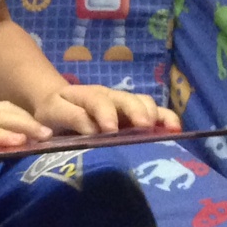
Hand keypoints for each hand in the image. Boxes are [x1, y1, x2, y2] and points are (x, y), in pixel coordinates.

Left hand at [35, 83, 178, 136]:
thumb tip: (76, 131)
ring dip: (155, 115)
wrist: (59, 104)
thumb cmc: (54, 112)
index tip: (109, 130)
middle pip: (127, 99)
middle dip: (136, 112)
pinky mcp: (135, 114)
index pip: (97, 100)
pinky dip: (166, 119)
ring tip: (165, 130)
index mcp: (85, 95)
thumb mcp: (51, 113)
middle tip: (143, 127)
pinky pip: (154, 112)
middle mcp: (109, 96)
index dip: (105, 113)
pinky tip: (175, 131)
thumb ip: (63, 119)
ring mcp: (124, 104)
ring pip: (144, 103)